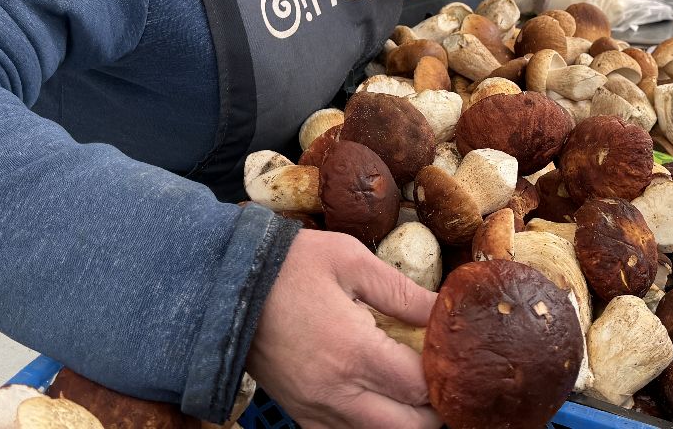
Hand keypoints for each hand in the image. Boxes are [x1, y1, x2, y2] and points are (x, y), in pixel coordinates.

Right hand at [245, 230, 438, 428]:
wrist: (225, 285)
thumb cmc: (291, 266)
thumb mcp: (351, 260)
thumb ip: (402, 291)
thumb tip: (442, 310)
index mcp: (355, 353)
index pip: (421, 387)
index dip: (443, 373)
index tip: (447, 351)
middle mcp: (338, 393)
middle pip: (409, 427)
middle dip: (433, 407)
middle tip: (438, 376)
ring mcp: (317, 409)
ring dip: (403, 419)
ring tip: (410, 388)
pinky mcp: (301, 413)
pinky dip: (370, 424)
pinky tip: (376, 396)